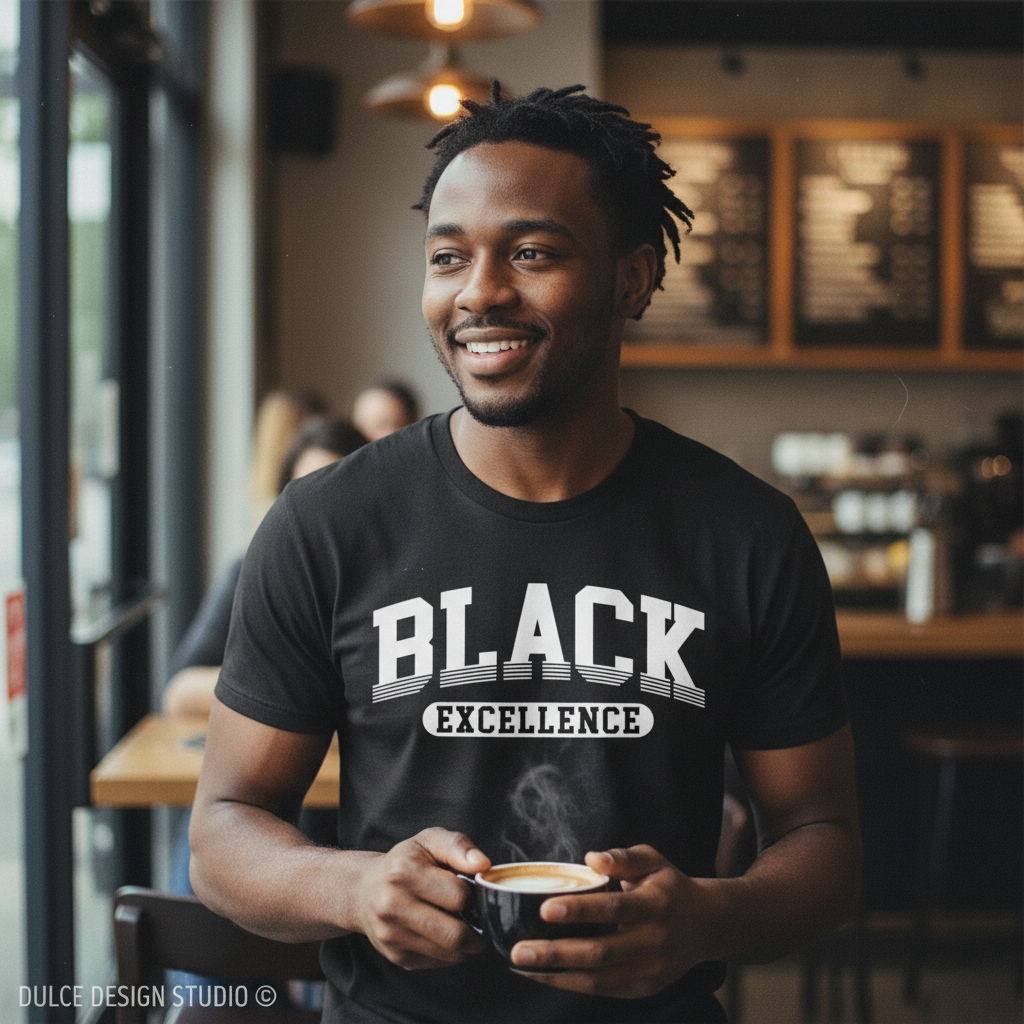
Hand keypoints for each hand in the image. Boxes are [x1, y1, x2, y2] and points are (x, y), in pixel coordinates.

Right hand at [352, 827, 489, 969]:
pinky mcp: (395, 956)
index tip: (471, 890)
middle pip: (455, 934)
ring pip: (449, 953)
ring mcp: (391, 935)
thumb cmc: (406, 862)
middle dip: (477, 930)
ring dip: (466, 944)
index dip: (472, 894)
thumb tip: (483, 865)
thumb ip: (458, 846)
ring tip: (465, 926)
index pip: (458, 896)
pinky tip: (445, 935)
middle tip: (480, 919)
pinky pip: (438, 963)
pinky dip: (450, 953)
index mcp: (403, 872)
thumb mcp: (429, 841)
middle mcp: (392, 905)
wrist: (365, 891)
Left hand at [510, 845, 716, 997]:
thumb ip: (623, 857)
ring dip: (556, 975)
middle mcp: (654, 942)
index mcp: (656, 905)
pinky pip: (602, 989)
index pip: (614, 908)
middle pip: (600, 952)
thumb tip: (590, 858)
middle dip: (556, 953)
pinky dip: (569, 984)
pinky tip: (542, 975)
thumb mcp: (654, 860)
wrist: (707, 926)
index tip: (545, 908)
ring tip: (520, 965)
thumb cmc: (670, 887)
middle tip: (518, 949)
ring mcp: (649, 971)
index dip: (580, 911)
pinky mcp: (643, 988)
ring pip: (598, 979)